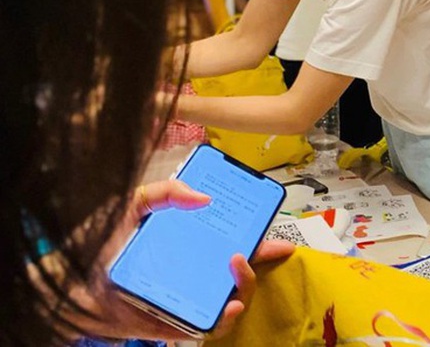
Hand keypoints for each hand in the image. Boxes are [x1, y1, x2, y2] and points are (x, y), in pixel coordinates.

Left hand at [67, 180, 293, 340]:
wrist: (62, 280)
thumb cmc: (94, 242)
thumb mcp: (132, 203)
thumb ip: (165, 190)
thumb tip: (204, 198)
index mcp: (185, 244)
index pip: (229, 242)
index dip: (257, 240)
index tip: (278, 237)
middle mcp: (189, 271)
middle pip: (236, 272)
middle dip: (256, 263)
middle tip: (245, 252)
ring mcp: (181, 298)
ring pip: (227, 300)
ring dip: (243, 289)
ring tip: (235, 272)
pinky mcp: (169, 323)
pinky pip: (203, 327)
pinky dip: (221, 321)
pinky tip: (227, 307)